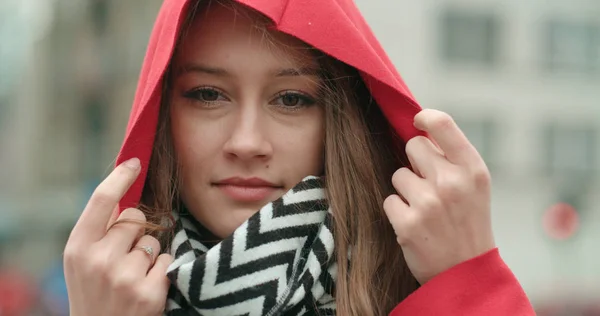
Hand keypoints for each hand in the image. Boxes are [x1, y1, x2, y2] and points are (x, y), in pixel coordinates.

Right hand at [63, 158, 172, 315]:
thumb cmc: (92, 293)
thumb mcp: (81, 262)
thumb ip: (98, 231)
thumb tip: (126, 195)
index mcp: (77, 248)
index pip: (101, 200)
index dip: (120, 177)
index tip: (134, 162)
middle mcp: (99, 260)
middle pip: (134, 218)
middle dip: (133, 231)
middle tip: (121, 258)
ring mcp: (125, 276)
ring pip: (153, 240)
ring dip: (147, 254)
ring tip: (131, 277)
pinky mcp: (150, 292)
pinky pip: (167, 260)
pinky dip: (160, 271)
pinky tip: (145, 287)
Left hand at [383, 109, 495, 284]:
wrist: (467, 273)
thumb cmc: (468, 223)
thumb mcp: (474, 187)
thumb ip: (452, 159)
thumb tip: (420, 129)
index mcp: (474, 170)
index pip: (444, 124)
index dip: (425, 117)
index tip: (417, 121)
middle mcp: (452, 183)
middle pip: (413, 146)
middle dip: (415, 162)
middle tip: (429, 185)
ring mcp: (429, 203)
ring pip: (398, 175)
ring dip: (406, 190)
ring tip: (426, 210)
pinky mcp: (408, 223)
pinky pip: (389, 200)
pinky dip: (398, 211)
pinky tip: (415, 225)